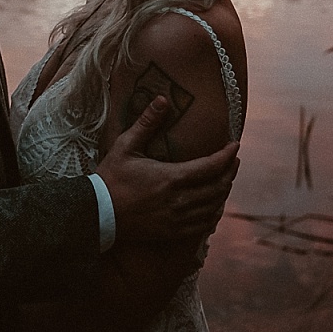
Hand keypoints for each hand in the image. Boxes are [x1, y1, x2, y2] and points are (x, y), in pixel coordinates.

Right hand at [92, 97, 239, 242]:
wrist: (98, 213)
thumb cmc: (110, 178)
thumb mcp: (126, 146)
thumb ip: (147, 122)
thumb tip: (162, 99)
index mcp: (171, 178)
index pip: (211, 166)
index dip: (227, 155)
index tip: (235, 145)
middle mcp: (179, 200)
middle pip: (218, 187)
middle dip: (230, 172)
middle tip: (234, 160)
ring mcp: (177, 219)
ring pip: (213, 207)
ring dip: (224, 192)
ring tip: (226, 179)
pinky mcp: (173, 232)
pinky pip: (203, 224)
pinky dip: (213, 212)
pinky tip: (214, 205)